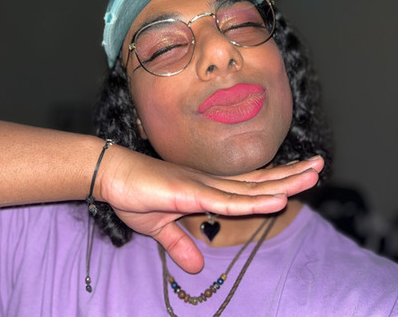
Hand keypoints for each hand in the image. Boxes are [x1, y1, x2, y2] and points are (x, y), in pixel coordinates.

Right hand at [98, 146, 323, 272]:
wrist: (114, 177)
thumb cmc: (136, 195)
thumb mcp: (160, 229)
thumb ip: (180, 244)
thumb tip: (195, 267)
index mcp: (207, 190)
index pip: (248, 185)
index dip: (273, 181)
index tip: (297, 177)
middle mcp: (210, 184)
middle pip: (257, 181)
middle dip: (290, 176)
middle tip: (319, 167)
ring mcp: (202, 187)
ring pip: (249, 188)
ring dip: (282, 183)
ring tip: (312, 175)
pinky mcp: (189, 193)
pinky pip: (225, 201)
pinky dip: (252, 201)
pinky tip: (275, 199)